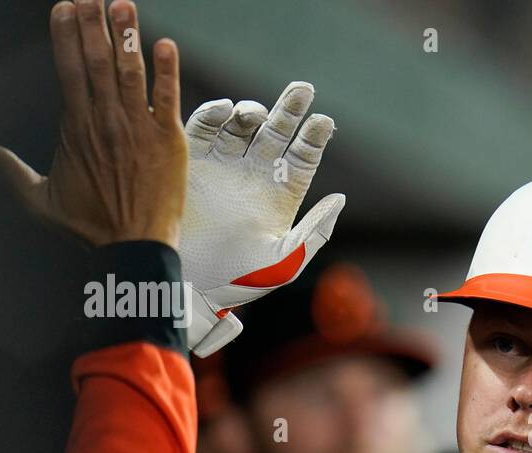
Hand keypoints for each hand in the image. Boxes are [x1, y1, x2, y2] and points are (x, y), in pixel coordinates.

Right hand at [0, 0, 187, 248]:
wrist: (132, 246)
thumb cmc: (89, 227)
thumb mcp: (40, 200)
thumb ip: (11, 170)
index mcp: (76, 128)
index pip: (68, 70)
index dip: (66, 35)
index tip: (65, 8)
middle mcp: (106, 121)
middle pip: (97, 61)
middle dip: (93, 25)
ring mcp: (139, 129)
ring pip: (130, 72)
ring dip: (127, 36)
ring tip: (124, 6)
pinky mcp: (169, 140)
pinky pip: (167, 98)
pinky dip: (167, 71)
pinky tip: (165, 45)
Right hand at [176, 82, 345, 355]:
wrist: (192, 285)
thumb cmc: (242, 280)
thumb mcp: (286, 260)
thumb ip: (315, 230)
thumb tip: (341, 199)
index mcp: (281, 194)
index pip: (303, 155)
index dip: (315, 136)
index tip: (324, 122)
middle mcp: (254, 175)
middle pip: (277, 131)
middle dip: (291, 108)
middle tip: (303, 89)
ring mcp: (223, 166)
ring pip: (242, 124)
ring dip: (252, 111)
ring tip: (257, 115)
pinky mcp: (190, 163)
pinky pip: (203, 128)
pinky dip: (213, 113)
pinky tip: (225, 111)